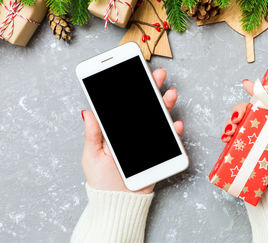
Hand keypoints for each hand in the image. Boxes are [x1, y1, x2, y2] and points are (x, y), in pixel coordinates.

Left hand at [81, 67, 183, 193]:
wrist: (118, 202)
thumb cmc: (102, 180)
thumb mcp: (92, 155)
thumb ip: (93, 133)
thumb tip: (87, 111)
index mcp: (116, 129)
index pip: (124, 105)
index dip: (129, 88)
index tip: (133, 71)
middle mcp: (133, 132)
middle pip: (144, 106)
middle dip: (152, 88)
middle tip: (158, 74)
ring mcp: (147, 141)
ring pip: (159, 118)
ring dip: (166, 105)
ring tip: (170, 93)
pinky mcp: (159, 152)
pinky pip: (169, 139)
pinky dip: (174, 131)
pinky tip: (175, 124)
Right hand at [221, 79, 267, 185]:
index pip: (263, 104)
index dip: (254, 92)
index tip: (246, 84)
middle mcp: (259, 130)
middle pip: (245, 112)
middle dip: (239, 109)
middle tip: (239, 116)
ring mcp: (248, 140)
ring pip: (235, 123)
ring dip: (230, 121)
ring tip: (232, 129)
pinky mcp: (239, 152)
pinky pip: (229, 140)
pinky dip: (225, 135)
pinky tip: (226, 137)